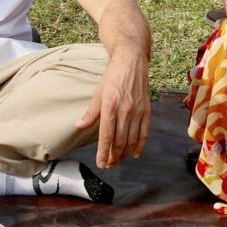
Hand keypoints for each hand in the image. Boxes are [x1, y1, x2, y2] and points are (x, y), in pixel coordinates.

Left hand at [75, 50, 150, 168]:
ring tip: (118, 161)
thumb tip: (79, 126)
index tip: (101, 163)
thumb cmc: (113, 76)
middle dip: (114, 156)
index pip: (106, 136)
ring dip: (125, 153)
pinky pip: (144, 132)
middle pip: (119, 141)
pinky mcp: (146, 110)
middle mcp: (125, 110)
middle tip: (108, 165)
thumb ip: (91, 112)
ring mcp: (137, 111)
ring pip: (132, 139)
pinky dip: (140, 144)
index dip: (104, 152)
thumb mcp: (98, 92)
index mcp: (110, 106)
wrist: (132, 61)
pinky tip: (135, 153)